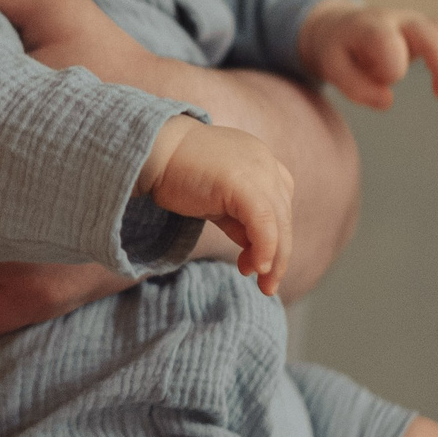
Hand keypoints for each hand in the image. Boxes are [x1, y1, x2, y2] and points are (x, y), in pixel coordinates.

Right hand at [140, 118, 293, 294]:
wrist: (154, 151)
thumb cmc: (178, 173)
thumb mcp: (216, 199)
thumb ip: (237, 220)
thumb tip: (252, 250)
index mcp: (261, 162)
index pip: (279, 205)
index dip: (275, 237)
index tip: (258, 263)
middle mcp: (266, 164)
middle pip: (283, 216)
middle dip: (279, 255)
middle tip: (269, 285)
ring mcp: (258, 171)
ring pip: (279, 222)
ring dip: (275, 258)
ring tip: (264, 282)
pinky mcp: (244, 184)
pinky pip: (264, 223)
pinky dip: (265, 248)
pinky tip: (257, 267)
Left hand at [299, 0, 437, 109]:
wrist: (341, 26)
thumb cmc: (339, 50)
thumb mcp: (333, 68)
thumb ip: (356, 87)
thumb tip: (388, 100)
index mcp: (369, 27)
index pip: (388, 42)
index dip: (392, 68)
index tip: (386, 83)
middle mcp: (397, 20)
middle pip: (429, 32)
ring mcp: (416, 23)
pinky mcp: (428, 31)